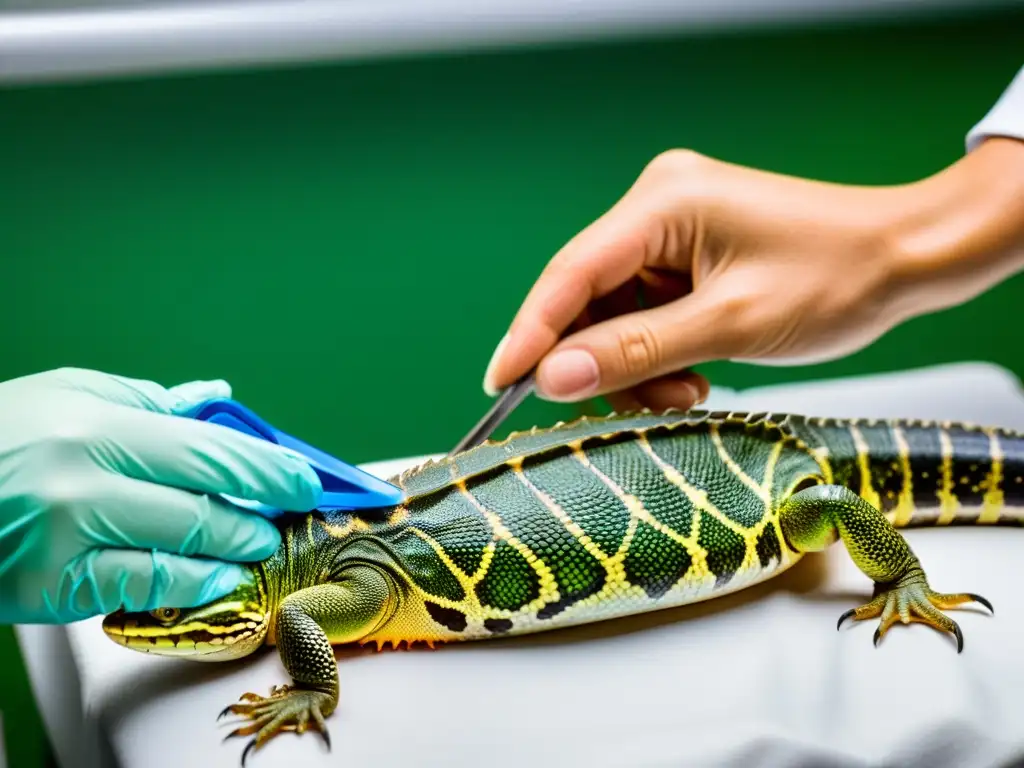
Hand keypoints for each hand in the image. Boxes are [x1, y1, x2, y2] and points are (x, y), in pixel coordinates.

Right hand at [0, 367, 322, 624]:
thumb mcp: (66, 396)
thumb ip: (144, 400)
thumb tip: (214, 395)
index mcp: (96, 420)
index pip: (210, 445)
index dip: (268, 467)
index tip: (303, 478)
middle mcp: (84, 474)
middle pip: (207, 496)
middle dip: (262, 510)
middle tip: (288, 516)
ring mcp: (67, 532)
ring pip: (184, 543)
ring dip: (235, 548)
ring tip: (255, 545)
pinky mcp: (50, 583)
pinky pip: (143, 586)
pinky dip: (191, 582)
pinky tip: (215, 577)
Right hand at [483, 139, 1023, 411]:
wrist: (907, 257)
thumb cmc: (836, 278)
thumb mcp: (729, 325)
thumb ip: (635, 351)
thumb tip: (550, 378)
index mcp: (664, 202)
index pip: (572, 273)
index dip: (530, 333)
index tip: (498, 386)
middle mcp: (658, 205)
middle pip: (589, 296)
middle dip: (602, 359)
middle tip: (635, 405)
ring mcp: (674, 228)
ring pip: (615, 312)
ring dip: (637, 364)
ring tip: (688, 392)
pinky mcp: (689, 253)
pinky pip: (645, 311)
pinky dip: (657, 352)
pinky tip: (693, 375)